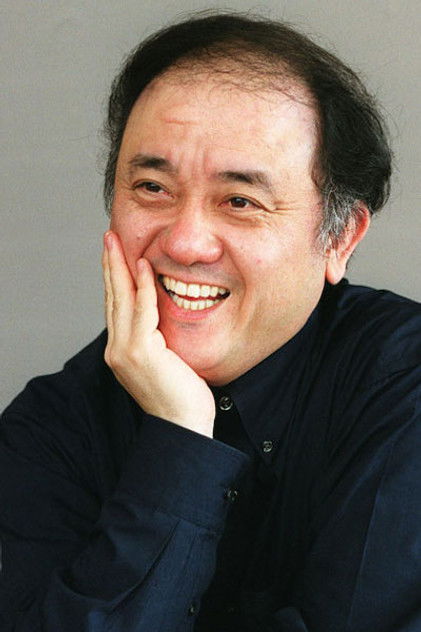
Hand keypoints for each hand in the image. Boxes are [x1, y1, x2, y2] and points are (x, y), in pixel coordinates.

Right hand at [102, 231, 215, 437]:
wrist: (184, 425)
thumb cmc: (181, 397)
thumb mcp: (166, 362)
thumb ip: (157, 340)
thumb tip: (163, 320)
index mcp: (121, 352)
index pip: (116, 307)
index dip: (114, 279)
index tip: (115, 255)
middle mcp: (116, 350)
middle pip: (111, 298)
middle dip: (110, 265)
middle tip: (108, 238)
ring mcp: (124, 351)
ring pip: (120, 299)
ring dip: (118, 267)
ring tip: (116, 242)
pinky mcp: (139, 351)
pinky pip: (141, 310)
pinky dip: (141, 286)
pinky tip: (143, 266)